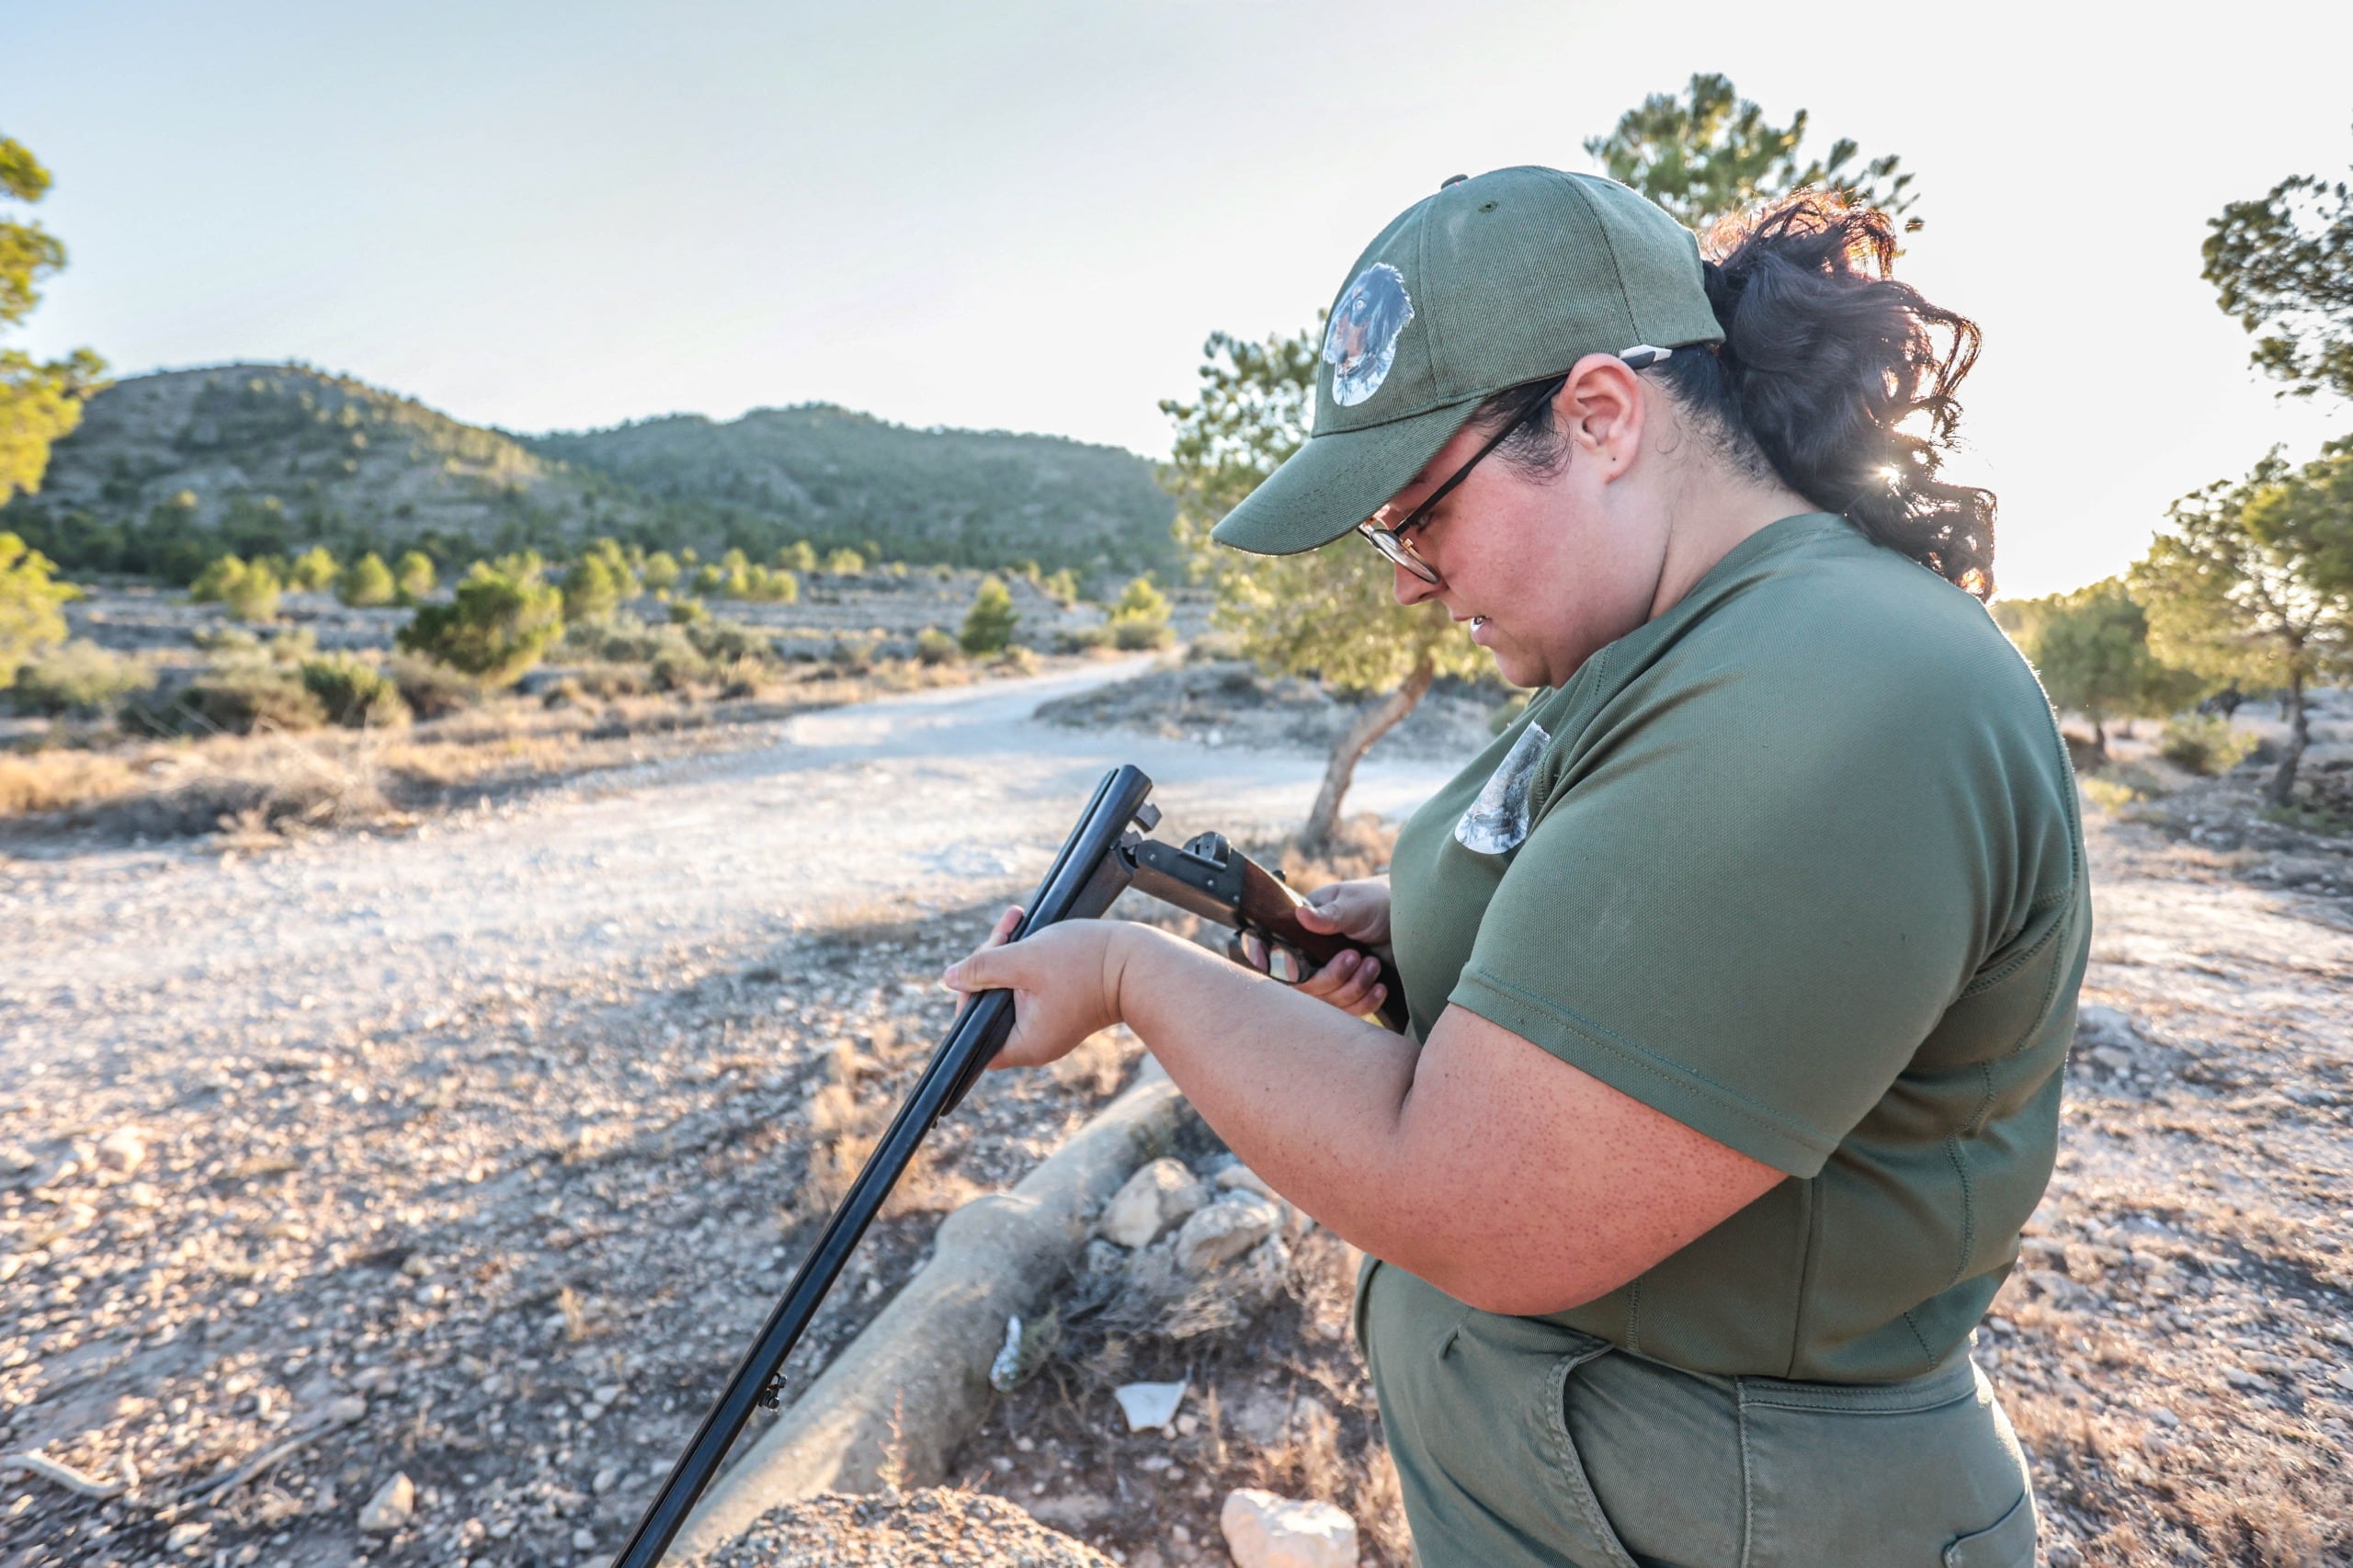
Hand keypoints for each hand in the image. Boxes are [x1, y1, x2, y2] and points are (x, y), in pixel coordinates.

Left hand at [941, 916, 1130, 1069]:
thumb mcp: (1025, 959)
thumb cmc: (1086, 963)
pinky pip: (1029, 988)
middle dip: (989, 963)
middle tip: (1003, 929)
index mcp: (1024, 1044)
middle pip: (989, 1006)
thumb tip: (948, 979)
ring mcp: (1049, 1026)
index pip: (973, 1034)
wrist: (1140, 962)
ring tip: (1015, 919)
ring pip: (1008, 991)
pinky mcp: (1061, 1009)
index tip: (976, 964)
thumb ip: (982, 968)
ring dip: (1006, 955)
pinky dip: (1024, 961)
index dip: (966, 998)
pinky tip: (1026, 931)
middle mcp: (1034, 1043)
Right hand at [1242, 876, 1392, 1017]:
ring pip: (1328, 1001)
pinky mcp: (1349, 994)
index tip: (1268, 965)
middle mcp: (1309, 958)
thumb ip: (1329, 915)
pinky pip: (1350, 1012)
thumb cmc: (1375, 904)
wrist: (1409, 921)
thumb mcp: (1353, 905)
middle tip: (1355, 956)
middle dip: (1332, 977)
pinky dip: (1366, 1002)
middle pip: (1303, 985)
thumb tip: (1300, 915)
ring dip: (1354, 986)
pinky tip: (1380, 987)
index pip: (1272, 950)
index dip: (1264, 959)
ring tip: (1373, 964)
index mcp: (1300, 931)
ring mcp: (1329, 978)